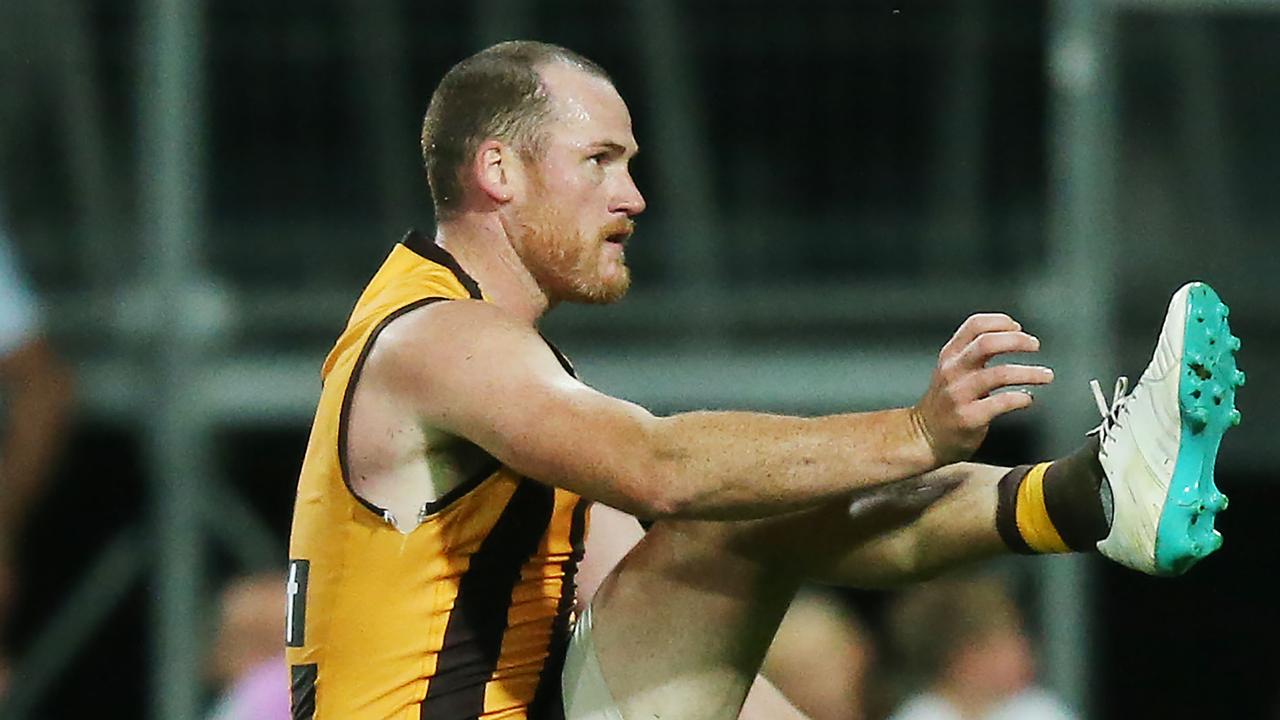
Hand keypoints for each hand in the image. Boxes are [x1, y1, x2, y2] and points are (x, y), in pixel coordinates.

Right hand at [912, 313, 1052, 464]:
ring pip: (1000, 374)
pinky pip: (1001, 403)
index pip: (975, 325)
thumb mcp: (951, 371)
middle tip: (1035, 345)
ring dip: (1029, 372)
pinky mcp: (969, 417)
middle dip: (1018, 341)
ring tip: (1045, 375)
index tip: (1018, 328)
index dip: (1001, 322)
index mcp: (950, 356)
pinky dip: (1021, 398)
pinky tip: (1027, 398)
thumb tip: (1011, 338)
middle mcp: (953, 371)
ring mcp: (960, 394)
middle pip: (988, 343)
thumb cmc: (944, 404)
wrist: (924, 437)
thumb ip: (972, 354)